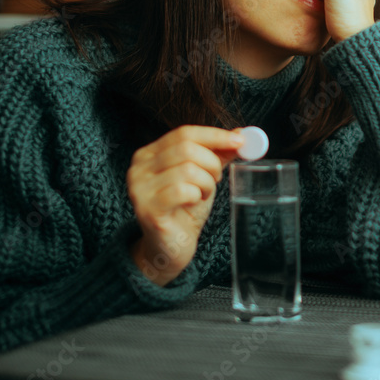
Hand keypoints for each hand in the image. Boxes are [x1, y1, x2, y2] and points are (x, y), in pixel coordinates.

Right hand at [126, 126, 243, 285]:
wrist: (171, 246)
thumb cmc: (185, 209)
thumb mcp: (203, 176)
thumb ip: (218, 155)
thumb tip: (240, 134)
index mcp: (149, 154)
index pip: (184, 133)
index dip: (215, 135)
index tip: (240, 140)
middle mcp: (139, 167)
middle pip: (187, 148)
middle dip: (212, 163)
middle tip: (217, 178)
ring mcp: (140, 188)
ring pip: (187, 169)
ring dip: (206, 182)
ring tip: (203, 194)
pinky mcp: (147, 208)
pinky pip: (182, 190)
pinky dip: (197, 195)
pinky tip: (194, 203)